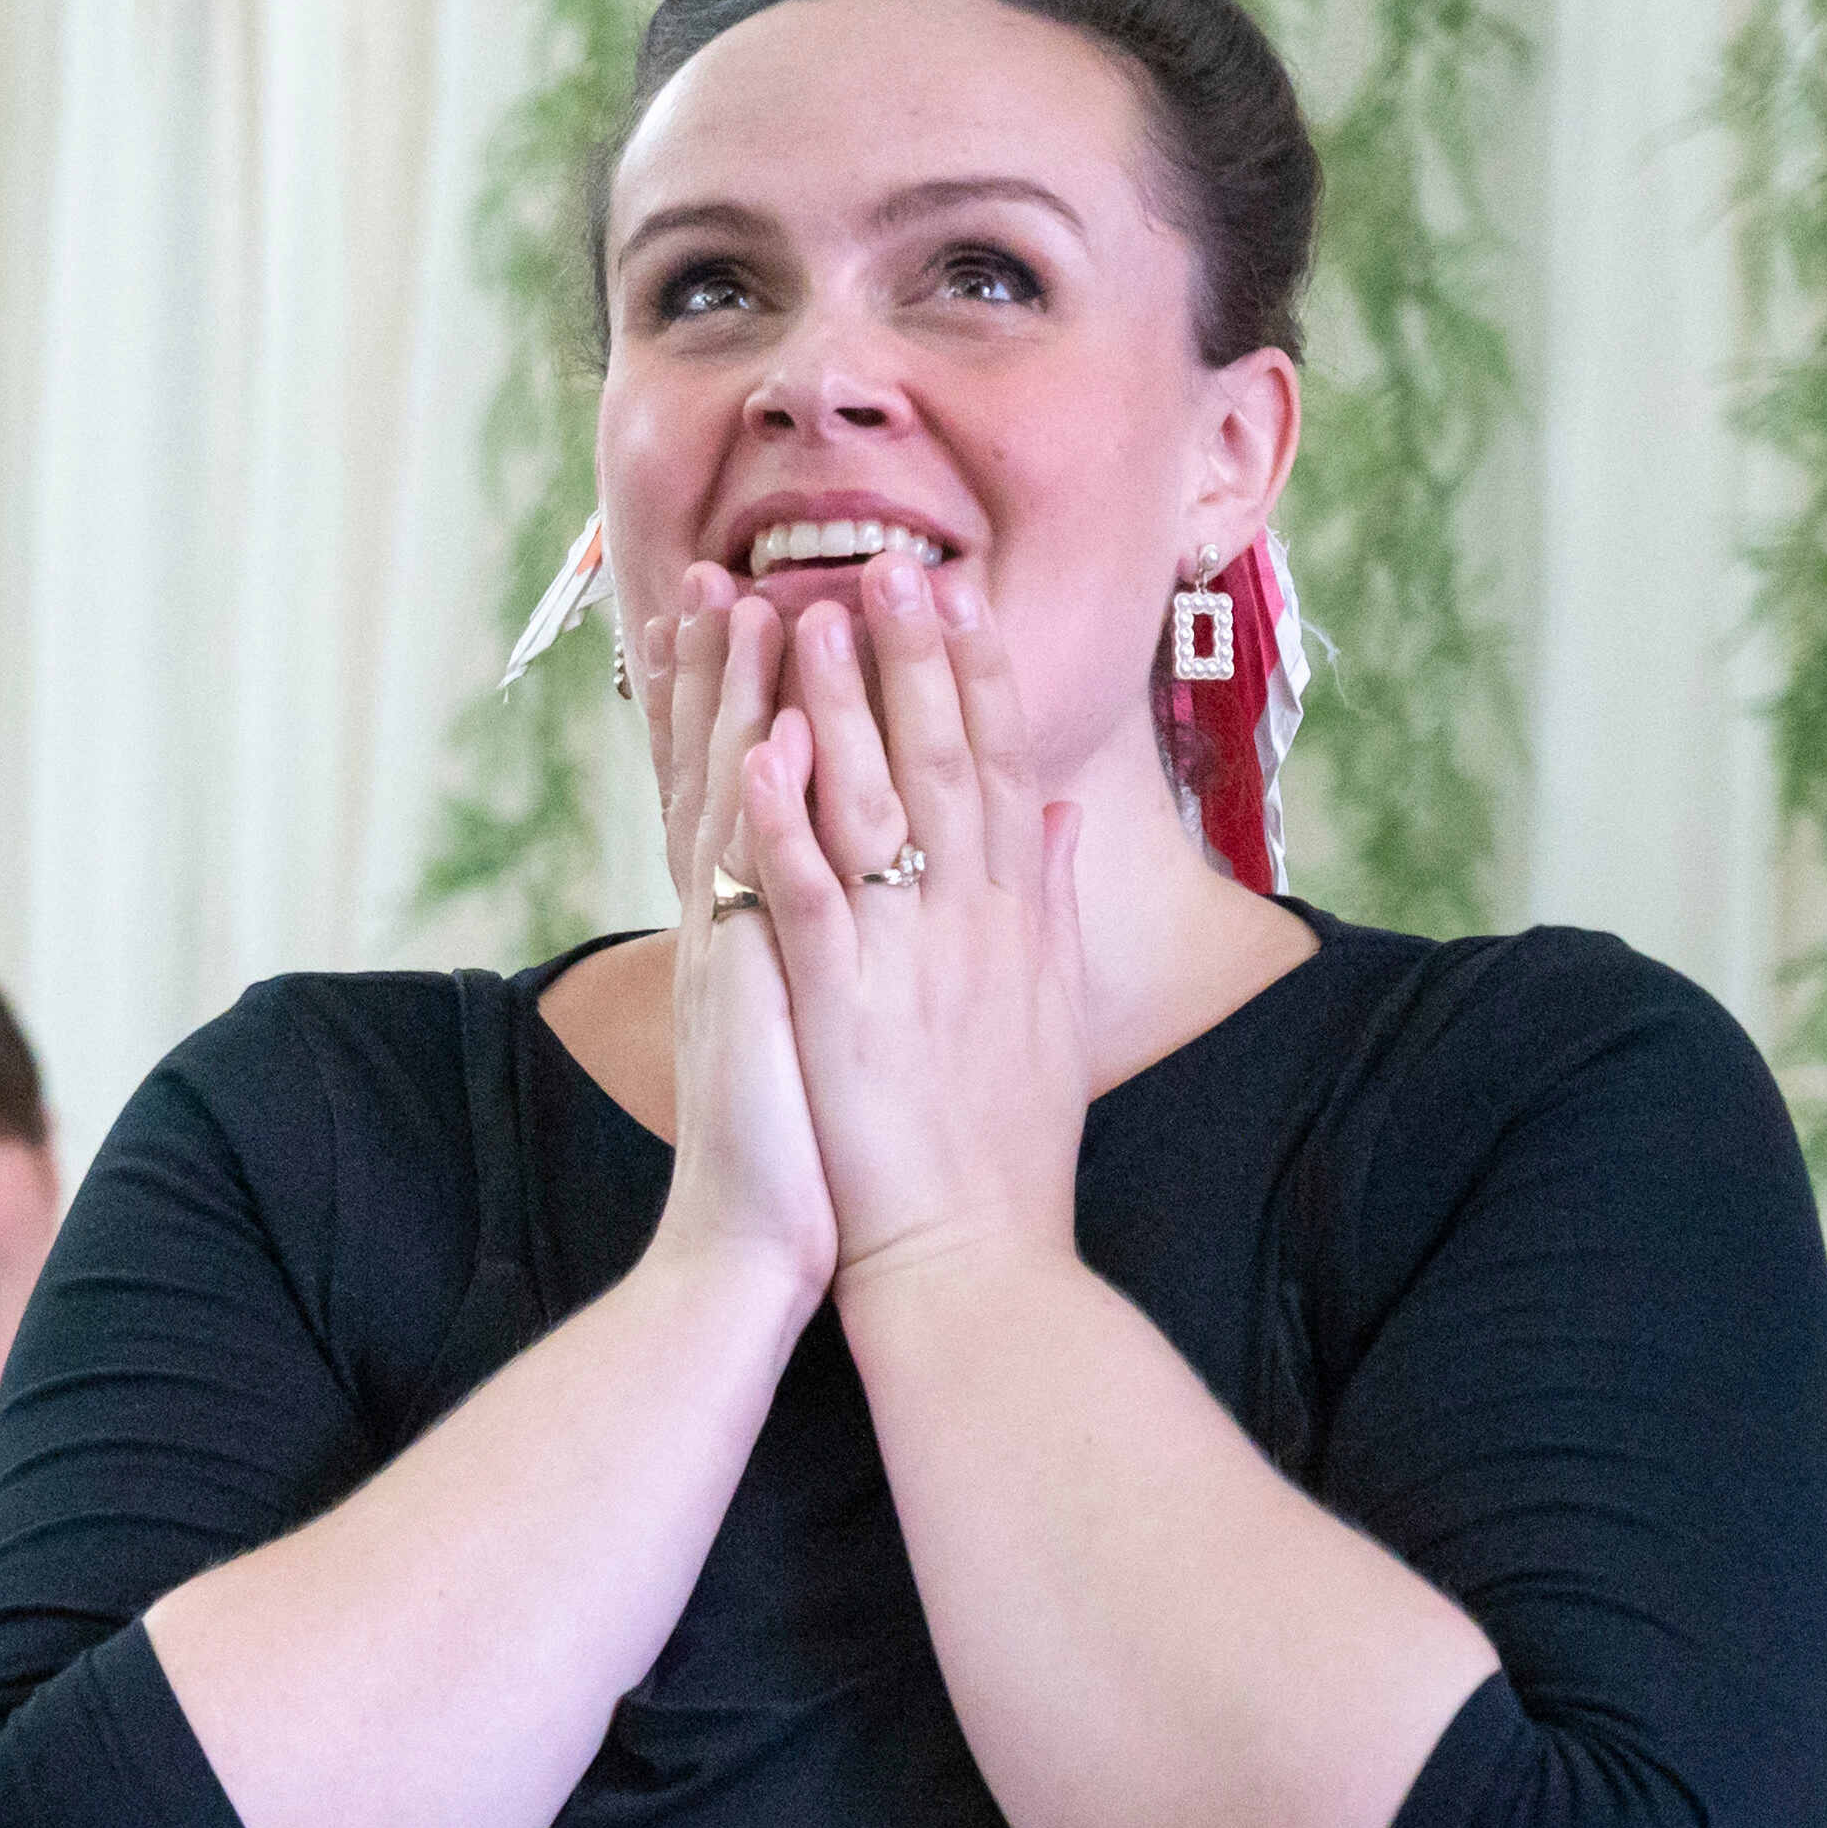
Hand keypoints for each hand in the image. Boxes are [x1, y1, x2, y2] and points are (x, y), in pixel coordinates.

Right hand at [633, 572, 834, 1293]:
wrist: (763, 1252)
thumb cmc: (824, 1150)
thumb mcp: (848, 1022)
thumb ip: (870, 937)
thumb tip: (910, 877)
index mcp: (774, 924)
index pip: (769, 785)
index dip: (770, 697)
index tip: (777, 605)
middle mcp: (741, 924)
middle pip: (732, 767)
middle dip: (735, 669)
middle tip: (730, 571)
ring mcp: (735, 955)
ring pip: (732, 808)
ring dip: (737, 706)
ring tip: (745, 608)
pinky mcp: (750, 1001)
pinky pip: (750, 898)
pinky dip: (756, 823)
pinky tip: (761, 749)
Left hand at [735, 551, 1089, 1295]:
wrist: (979, 1266)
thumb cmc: (1008, 1154)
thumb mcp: (1052, 1013)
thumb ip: (1057, 904)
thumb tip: (1065, 815)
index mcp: (1020, 922)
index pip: (1003, 768)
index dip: (982, 675)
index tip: (963, 592)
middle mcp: (974, 925)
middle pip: (946, 761)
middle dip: (918, 657)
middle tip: (894, 562)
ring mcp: (908, 963)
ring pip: (873, 808)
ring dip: (842, 708)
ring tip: (812, 613)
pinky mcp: (842, 1009)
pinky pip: (807, 897)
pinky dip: (784, 822)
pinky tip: (761, 754)